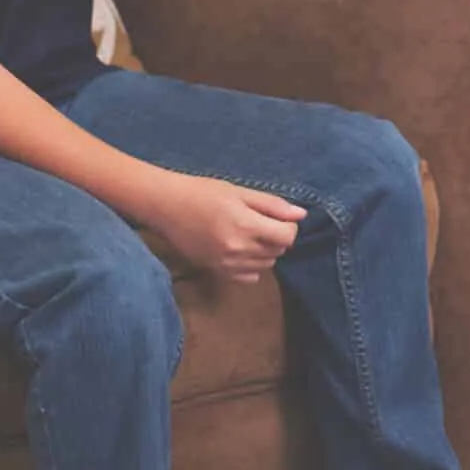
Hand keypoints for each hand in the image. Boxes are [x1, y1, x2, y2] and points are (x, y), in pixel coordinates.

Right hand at [141, 172, 306, 284]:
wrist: (168, 207)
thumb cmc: (204, 193)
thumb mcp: (241, 192)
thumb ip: (272, 205)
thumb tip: (301, 215)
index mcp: (246, 226)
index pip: (287, 236)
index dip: (288, 225)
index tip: (277, 216)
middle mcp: (238, 249)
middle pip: (279, 251)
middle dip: (277, 236)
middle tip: (260, 221)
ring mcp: (227, 264)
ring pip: (266, 264)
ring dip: (266, 250)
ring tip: (248, 232)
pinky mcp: (217, 272)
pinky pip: (249, 277)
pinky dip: (252, 265)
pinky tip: (241, 248)